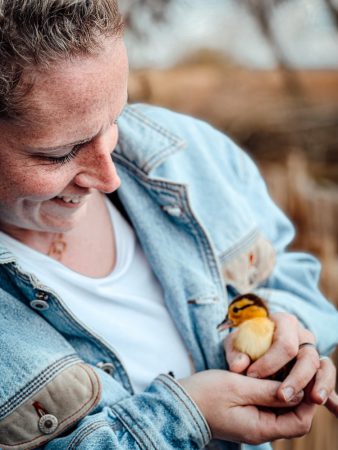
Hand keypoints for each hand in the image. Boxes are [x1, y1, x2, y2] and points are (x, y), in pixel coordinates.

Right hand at [178, 370, 315, 444]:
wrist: (180, 402)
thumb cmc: (205, 394)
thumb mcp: (237, 386)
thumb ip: (268, 390)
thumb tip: (297, 391)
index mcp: (259, 428)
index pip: (299, 422)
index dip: (307, 400)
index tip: (307, 376)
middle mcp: (260, 430)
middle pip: (295, 419)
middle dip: (301, 396)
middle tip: (300, 370)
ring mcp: (254, 423)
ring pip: (284, 412)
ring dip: (288, 393)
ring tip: (287, 369)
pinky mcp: (248, 415)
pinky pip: (270, 407)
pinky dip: (275, 392)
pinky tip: (272, 375)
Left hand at [225, 312, 336, 414]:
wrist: (251, 344)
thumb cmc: (244, 342)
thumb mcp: (235, 343)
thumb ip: (235, 352)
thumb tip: (239, 366)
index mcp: (285, 323)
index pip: (285, 343)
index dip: (270, 362)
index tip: (252, 376)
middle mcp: (303, 336)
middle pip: (308, 357)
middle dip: (297, 378)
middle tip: (282, 396)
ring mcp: (312, 353)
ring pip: (324, 367)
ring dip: (322, 385)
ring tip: (315, 400)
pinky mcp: (317, 371)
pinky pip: (326, 382)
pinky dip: (333, 398)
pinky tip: (335, 411)